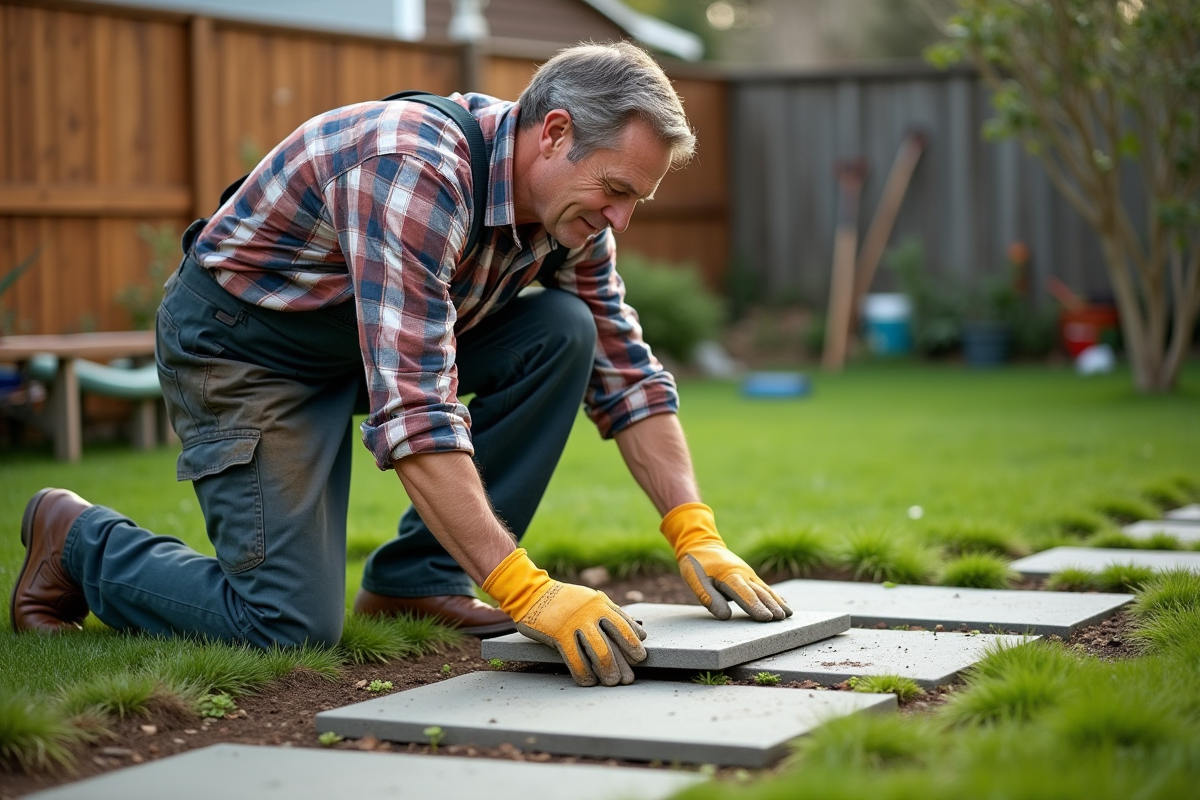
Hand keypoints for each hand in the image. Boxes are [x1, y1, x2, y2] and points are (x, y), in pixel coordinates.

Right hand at [483, 549, 646, 685]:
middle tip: (629, 679)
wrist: (532, 593)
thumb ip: (614, 614)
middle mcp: (590, 613)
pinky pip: (575, 659)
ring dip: (608, 670)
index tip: (640, 657)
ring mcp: (574, 623)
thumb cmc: (566, 600)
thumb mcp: (592, 600)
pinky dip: (584, 673)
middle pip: (614, 641)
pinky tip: (589, 681)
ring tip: (612, 682)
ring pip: (598, 652)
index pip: (623, 625)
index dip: (633, 643)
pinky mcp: (559, 634)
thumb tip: (640, 633)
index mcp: (600, 603)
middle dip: (624, 663)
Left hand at [661, 503, 791, 621]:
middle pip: (759, 591)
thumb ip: (710, 598)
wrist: (702, 544)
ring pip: (764, 589)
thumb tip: (725, 616)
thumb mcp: (696, 581)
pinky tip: (783, 602)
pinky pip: (763, 586)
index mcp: (729, 575)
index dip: (755, 606)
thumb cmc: (697, 565)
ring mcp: (748, 573)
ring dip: (776, 601)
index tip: (766, 617)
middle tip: (782, 618)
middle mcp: (742, 574)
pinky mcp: (749, 574)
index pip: (744, 593)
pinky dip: (774, 595)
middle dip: (771, 605)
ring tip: (788, 614)